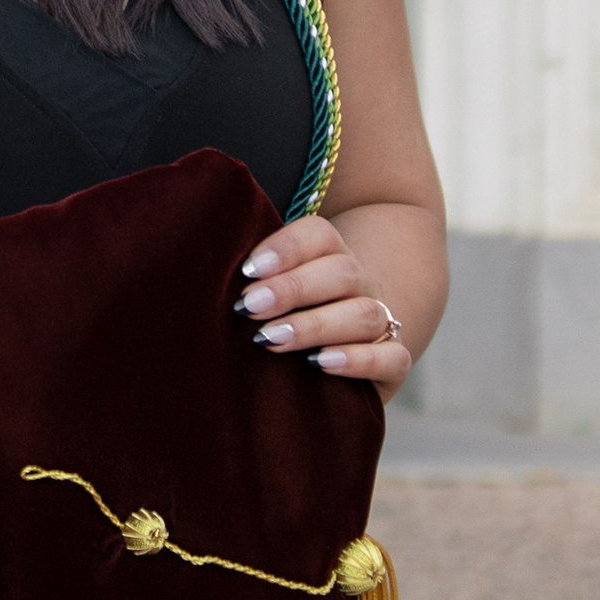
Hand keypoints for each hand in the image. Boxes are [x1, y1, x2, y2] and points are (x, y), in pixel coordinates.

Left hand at [235, 216, 411, 396]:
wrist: (352, 348)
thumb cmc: (293, 317)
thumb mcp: (275, 290)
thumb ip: (255, 279)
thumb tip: (205, 274)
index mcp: (332, 256)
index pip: (320, 235)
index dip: (286, 248)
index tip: (248, 270)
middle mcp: (361, 286)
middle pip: (342, 272)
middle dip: (293, 288)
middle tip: (251, 307)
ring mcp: (382, 323)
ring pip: (365, 314)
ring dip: (316, 325)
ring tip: (272, 340)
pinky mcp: (394, 364)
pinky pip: (393, 357)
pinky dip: (360, 359)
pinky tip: (321, 363)